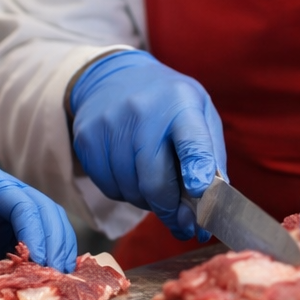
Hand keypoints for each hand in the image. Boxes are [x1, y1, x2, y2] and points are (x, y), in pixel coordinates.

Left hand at [0, 165, 76, 274]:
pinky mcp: (0, 239)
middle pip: (45, 213)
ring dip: (53, 254)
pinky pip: (28, 250)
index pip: (24, 203)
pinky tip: (41, 283)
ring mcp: (3, 218)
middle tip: (56, 276)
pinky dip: (38, 265)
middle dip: (54, 243)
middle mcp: (2, 196)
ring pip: (44, 231)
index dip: (36, 232)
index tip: (38, 261)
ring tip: (55, 282)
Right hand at [69, 50, 226, 240]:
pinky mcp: (87, 139)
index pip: (191, 140)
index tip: (200, 191)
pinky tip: (130, 172)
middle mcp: (143, 110)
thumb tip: (213, 206)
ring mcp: (110, 124)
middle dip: (171, 210)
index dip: (197, 168)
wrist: (113, 76)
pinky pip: (109, 188)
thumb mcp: (199, 114)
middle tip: (182, 222)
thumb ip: (210, 156)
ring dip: (147, 200)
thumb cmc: (167, 104)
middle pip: (155, 180)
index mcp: (181, 102)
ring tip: (153, 182)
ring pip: (131, 190)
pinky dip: (124, 191)